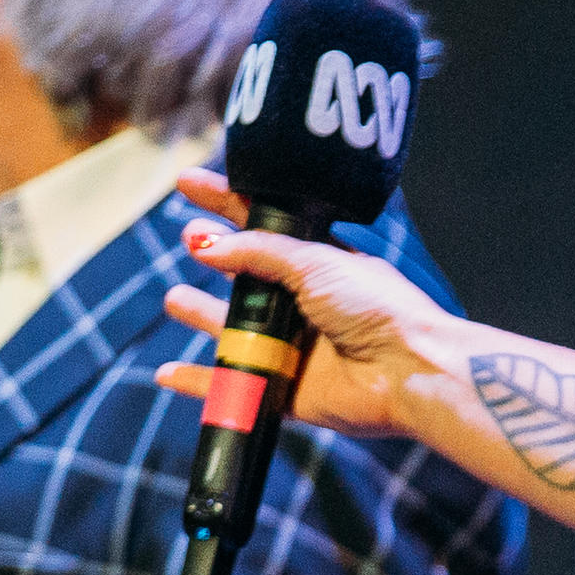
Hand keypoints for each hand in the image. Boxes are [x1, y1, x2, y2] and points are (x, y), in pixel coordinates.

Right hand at [150, 166, 466, 439]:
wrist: (407, 370)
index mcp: (320, 263)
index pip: (262, 225)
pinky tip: (167, 375)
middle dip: (214, 257)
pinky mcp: (286, 389)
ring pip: (235, 330)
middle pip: (246, 276)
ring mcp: (294, 347)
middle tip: (186, 238)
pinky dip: (201, 383)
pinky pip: (234, 384)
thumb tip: (207, 243)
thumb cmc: (375, 307)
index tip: (189, 185)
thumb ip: (259, 252)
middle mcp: (305, 302)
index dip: (225, 203)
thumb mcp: (316, 262)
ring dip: (203, 315)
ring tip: (175, 301)